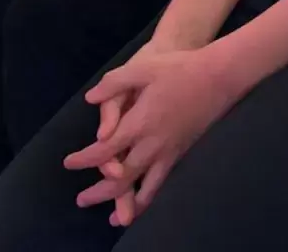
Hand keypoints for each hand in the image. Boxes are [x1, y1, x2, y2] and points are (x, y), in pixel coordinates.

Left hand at [64, 46, 234, 221]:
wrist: (218, 77)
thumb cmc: (179, 68)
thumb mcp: (143, 68)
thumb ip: (114, 83)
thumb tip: (90, 99)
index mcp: (140, 122)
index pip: (106, 149)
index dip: (85, 158)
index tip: (68, 163)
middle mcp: (153, 143)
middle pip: (121, 177)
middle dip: (99, 192)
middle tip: (81, 200)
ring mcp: (169, 151)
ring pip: (143, 188)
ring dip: (124, 203)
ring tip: (112, 219)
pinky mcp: (181, 153)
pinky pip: (161, 182)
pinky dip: (148, 198)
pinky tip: (142, 204)